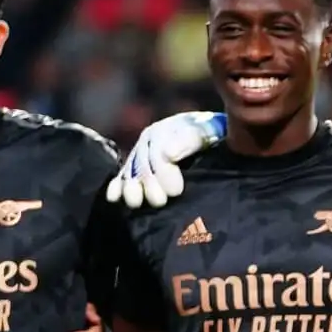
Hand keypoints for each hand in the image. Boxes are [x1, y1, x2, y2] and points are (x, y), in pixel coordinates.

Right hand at [106, 112, 226, 208]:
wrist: (217, 139)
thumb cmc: (217, 136)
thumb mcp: (209, 132)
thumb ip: (191, 140)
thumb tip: (168, 154)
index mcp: (168, 128)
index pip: (159, 151)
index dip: (163, 171)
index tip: (176, 191)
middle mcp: (151, 138)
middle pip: (144, 164)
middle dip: (150, 184)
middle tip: (160, 202)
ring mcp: (143, 151)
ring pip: (132, 170)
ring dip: (132, 188)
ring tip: (136, 203)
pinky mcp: (137, 165)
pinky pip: (123, 174)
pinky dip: (118, 186)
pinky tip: (114, 198)